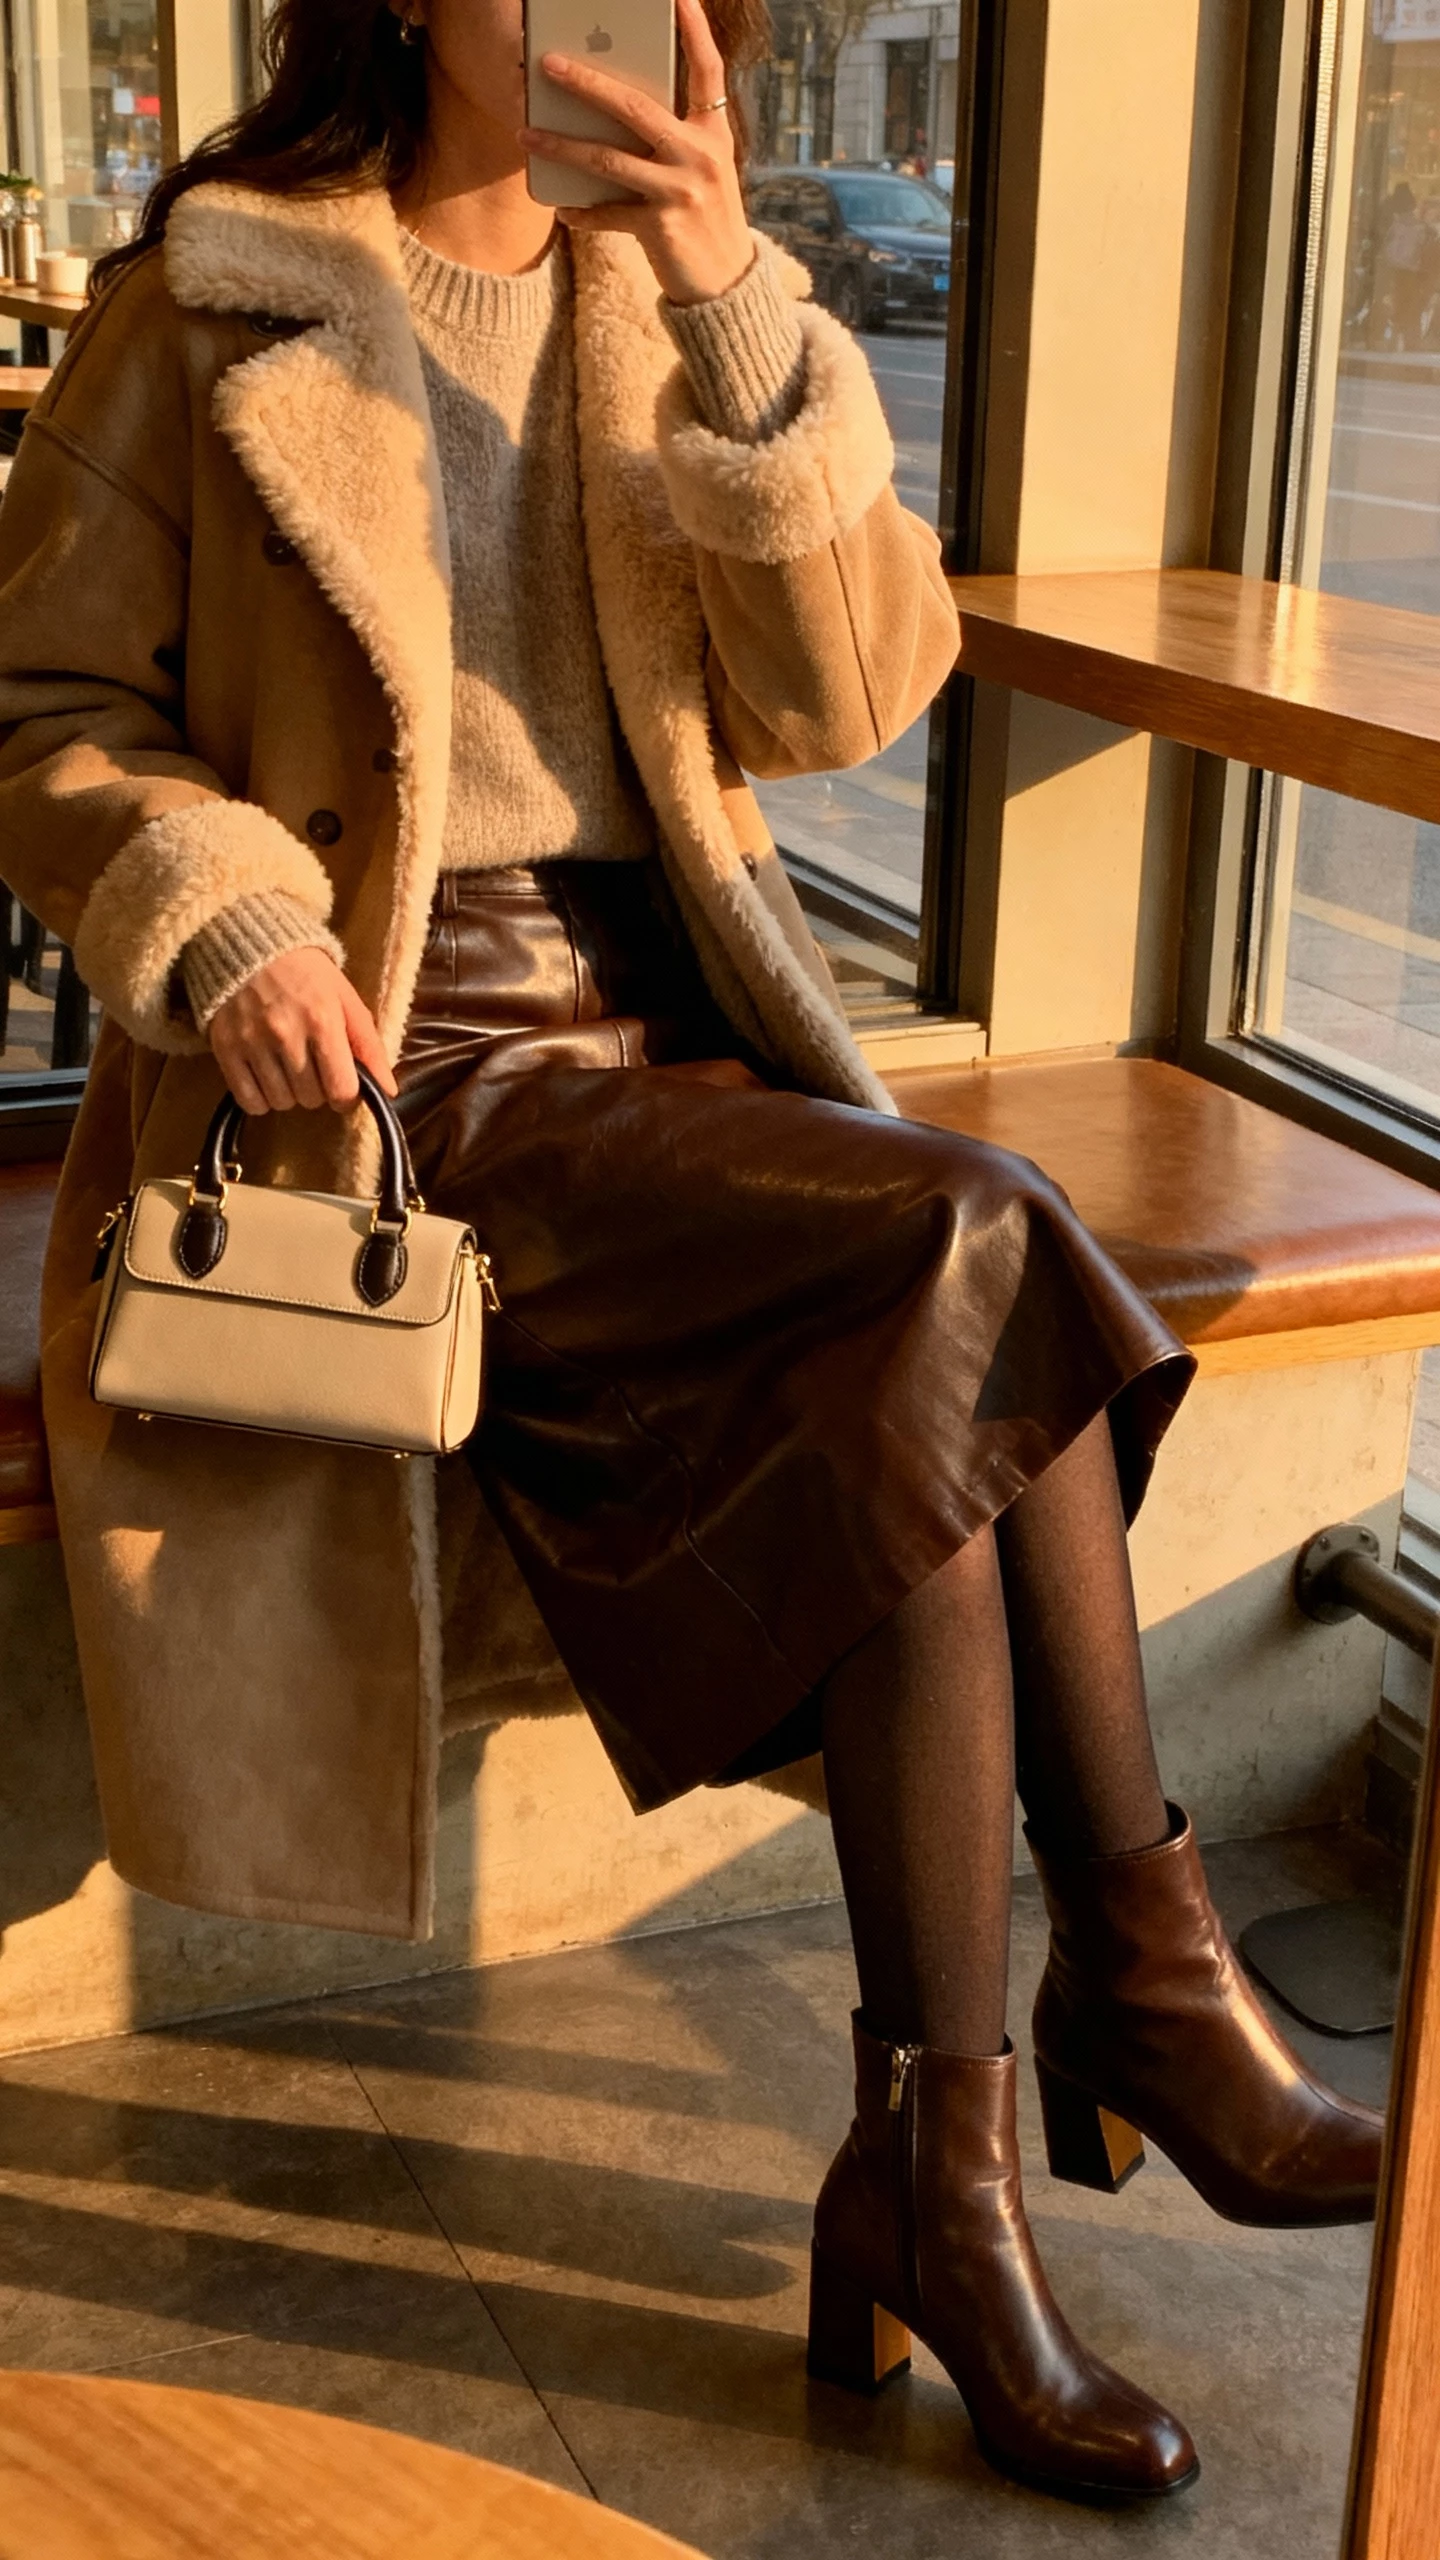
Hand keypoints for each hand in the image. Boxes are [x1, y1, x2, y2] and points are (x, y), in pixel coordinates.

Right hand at [208, 946, 396, 1115]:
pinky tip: (266, 1078)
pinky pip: (249, 1101)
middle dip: (318, 1089)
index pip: (341, 1090)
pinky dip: (260, 1099)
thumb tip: (389, 1092)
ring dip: (290, 1093)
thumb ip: (370, 1046)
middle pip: (312, 1099)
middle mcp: (285, 1034)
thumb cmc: (306, 974)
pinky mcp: (225, 1048)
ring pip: (281, 1102)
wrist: (250, 945)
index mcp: (322, 1020)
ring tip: (288, 1066)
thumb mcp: (346, 1000)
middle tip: (313, 1065)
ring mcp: (251, 1042)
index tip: (343, 1084)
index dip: (347, 1095)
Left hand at [520, 0, 752, 305]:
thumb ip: (671, 140)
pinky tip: (560, 206)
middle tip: (548, 64)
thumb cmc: (706, 221)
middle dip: (586, 82)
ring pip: (607, 159)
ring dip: (560, 147)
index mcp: (713, 134)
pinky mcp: (660, 229)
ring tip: (526, 136)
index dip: (694, 31)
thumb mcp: (702, 172)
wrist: (727, 286)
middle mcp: (699, 157)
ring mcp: (680, 192)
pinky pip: (606, 213)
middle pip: (634, 107)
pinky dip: (580, 211)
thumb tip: (610, 115)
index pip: (707, 71)